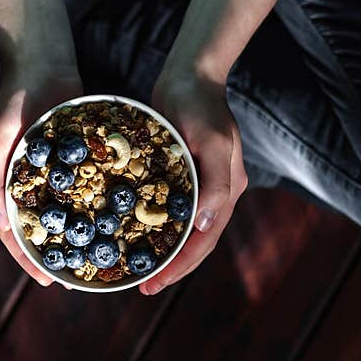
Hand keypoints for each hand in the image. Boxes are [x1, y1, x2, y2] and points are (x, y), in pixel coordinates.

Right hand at [0, 67, 82, 285]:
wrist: (43, 65)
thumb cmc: (13, 102)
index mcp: (2, 184)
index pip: (13, 232)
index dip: (27, 258)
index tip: (46, 280)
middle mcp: (27, 183)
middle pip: (41, 229)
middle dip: (54, 254)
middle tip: (75, 277)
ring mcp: (52, 173)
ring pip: (64, 213)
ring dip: (76, 235)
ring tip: (95, 257)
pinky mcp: (75, 160)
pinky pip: (85, 188)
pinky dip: (94, 205)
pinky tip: (110, 221)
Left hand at [140, 71, 247, 294]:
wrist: (190, 74)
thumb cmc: (200, 105)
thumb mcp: (211, 142)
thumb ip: (215, 184)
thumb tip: (205, 224)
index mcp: (228, 191)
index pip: (204, 241)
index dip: (180, 266)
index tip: (154, 283)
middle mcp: (216, 193)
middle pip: (195, 243)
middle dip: (172, 268)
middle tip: (144, 287)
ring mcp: (199, 184)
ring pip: (182, 230)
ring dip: (164, 252)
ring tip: (139, 269)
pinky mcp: (181, 175)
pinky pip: (169, 209)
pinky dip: (154, 227)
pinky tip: (132, 234)